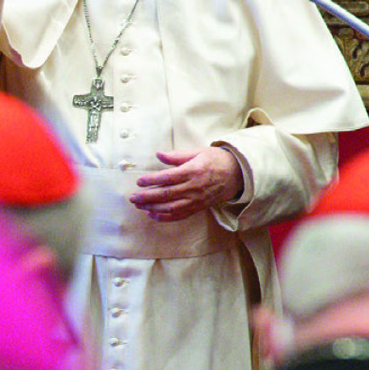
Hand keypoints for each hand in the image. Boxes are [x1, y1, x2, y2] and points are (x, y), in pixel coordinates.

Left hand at [130, 146, 244, 220]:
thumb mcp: (198, 152)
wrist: (236, 174)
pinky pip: (178, 215)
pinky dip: (164, 217)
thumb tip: (159, 154)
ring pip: (170, 207)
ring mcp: (195, 200)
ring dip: (152, 208)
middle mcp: (193, 187)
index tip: (139, 181)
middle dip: (147, 196)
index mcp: (192, 171)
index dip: (152, 180)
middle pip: (166, 194)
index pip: (167, 177)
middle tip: (132, 197)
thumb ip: (177, 156)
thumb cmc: (216, 160)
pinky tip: (152, 215)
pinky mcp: (197, 208)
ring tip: (139, 206)